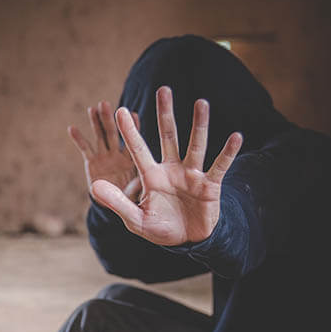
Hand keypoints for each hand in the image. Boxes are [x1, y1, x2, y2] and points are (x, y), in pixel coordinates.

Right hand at [68, 101, 143, 202]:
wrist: (114, 206)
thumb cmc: (130, 200)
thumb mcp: (136, 195)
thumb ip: (137, 187)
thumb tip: (141, 182)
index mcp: (132, 159)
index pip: (133, 141)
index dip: (133, 128)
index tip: (134, 115)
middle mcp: (118, 154)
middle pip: (113, 134)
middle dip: (109, 119)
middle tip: (106, 104)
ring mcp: (104, 156)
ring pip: (99, 137)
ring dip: (95, 123)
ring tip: (92, 108)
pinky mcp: (92, 162)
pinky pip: (85, 149)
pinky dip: (78, 139)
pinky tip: (72, 128)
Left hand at [91, 86, 241, 245]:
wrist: (187, 241)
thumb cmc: (159, 228)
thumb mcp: (135, 218)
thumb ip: (117, 202)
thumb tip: (94, 186)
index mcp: (151, 176)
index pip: (138, 150)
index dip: (130, 132)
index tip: (120, 110)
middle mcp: (172, 169)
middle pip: (168, 137)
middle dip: (165, 115)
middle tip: (163, 90)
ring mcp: (192, 174)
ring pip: (196, 144)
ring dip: (199, 125)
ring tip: (201, 103)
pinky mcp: (210, 184)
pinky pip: (220, 165)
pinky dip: (228, 153)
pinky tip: (236, 136)